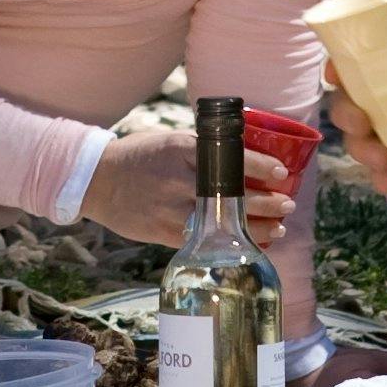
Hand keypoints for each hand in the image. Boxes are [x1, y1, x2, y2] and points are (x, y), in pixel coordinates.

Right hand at [81, 126, 295, 256]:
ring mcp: (171, 208)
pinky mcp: (165, 232)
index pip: (229, 158)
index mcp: (180, 149)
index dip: (259, 167)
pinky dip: (229, 243)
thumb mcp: (169, 141)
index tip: (280, 172)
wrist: (98, 181)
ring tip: (280, 227)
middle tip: (288, 203)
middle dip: (265, 201)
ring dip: (255, 226)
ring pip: (221, 221)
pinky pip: (204, 241)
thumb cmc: (139, 157)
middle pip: (232, 193)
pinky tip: (249, 244)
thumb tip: (242, 158)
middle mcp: (178, 179)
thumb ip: (200, 150)